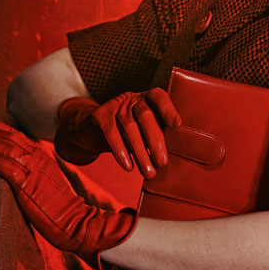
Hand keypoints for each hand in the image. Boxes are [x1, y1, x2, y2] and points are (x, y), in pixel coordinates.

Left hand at [0, 111, 136, 268]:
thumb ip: (30, 170)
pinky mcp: (28, 184)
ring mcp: (33, 169)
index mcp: (40, 155)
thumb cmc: (59, 207)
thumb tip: (8, 168)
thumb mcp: (45, 180)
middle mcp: (37, 157)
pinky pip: (6, 166)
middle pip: (6, 136)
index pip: (13, 133)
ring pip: (3, 147)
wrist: (76, 221)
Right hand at [54, 88, 180, 177]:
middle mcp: (132, 98)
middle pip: (146, 115)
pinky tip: (128, 166)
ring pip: (130, 127)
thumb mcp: (143, 132)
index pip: (158, 97)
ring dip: (140, 152)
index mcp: (146, 99)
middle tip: (162, 163)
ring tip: (148, 172)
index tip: (176, 125)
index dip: (168, 109)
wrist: (92, 131)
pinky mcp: (99, 115)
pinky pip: (111, 133)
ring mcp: (115, 104)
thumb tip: (166, 158)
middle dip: (155, 141)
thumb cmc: (126, 134)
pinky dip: (121, 151)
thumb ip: (156, 137)